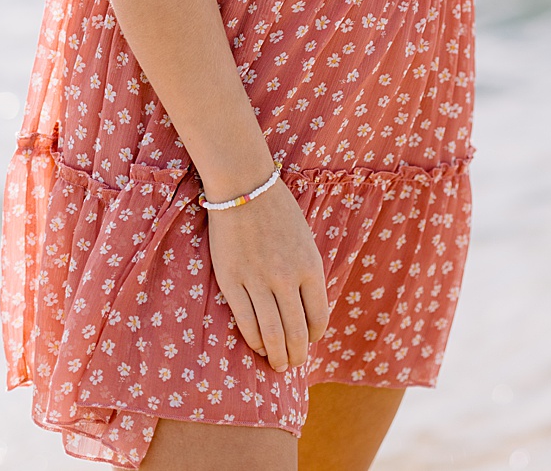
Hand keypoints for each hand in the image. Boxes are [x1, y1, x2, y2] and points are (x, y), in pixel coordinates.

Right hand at [206, 179, 329, 371]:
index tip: (311, 341)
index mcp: (310, 266)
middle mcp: (286, 277)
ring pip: (271, 335)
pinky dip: (254, 341)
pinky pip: (246, 322)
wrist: (244, 186)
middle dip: (297, 355)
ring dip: (277, 356)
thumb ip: (307, 275)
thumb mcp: (305, 241)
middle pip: (296, 332)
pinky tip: (258, 346)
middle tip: (294, 364)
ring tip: (277, 364)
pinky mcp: (231, 280)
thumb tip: (307, 313)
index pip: (319, 317)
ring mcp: (258, 280)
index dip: (316, 336)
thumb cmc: (278, 212)